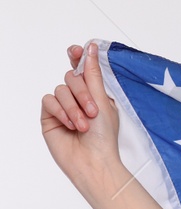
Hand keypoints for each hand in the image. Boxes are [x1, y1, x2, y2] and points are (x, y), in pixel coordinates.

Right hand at [41, 40, 123, 186]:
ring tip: (84, 125)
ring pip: (60, 90)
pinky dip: (61, 112)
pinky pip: (49, 101)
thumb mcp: (102, 101)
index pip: (83, 69)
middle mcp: (78, 98)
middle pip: (71, 77)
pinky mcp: (49, 116)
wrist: (92, 161)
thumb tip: (91, 47)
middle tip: (93, 111)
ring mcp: (63, 107)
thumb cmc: (103, 137)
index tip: (77, 49)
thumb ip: (92, 74)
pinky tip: (70, 125)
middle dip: (83, 93)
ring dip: (74, 107)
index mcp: (95, 94)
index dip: (78, 57)